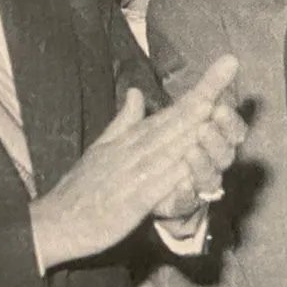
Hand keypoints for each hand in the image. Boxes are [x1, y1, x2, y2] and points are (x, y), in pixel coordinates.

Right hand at [29, 56, 241, 270]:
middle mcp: (138, 149)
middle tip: (230, 65)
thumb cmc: (82, 187)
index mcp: (134, 138)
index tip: (227, 64)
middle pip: (179, 119)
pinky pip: (163, 183)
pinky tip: (201, 159)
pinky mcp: (135, 201)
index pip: (176, 109)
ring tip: (220, 102)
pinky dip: (180, 171)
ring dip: (197, 125)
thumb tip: (138, 92)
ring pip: (174, 145)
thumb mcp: (102, 148)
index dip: (202, 87)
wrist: (56, 222)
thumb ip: (125, 121)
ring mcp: (137, 174)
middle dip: (206, 94)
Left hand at [152, 99, 246, 222]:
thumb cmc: (172, 151)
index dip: (229, 120)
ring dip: (203, 163)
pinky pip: (190, 199)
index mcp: (213, 138)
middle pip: (226, 151)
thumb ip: (198, 92)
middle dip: (219, 139)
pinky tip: (180, 184)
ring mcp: (200, 183)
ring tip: (192, 151)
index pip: (231, 127)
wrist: (155, 194)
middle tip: (207, 126)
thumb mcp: (176, 118)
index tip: (219, 107)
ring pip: (212, 175)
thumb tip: (222, 60)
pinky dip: (186, 192)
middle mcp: (213, 161)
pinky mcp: (184, 202)